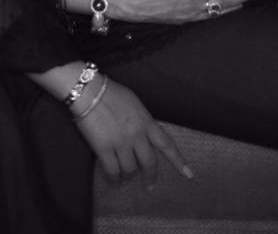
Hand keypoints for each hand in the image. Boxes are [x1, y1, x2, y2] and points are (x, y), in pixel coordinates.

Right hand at [75, 77, 192, 190]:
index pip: (166, 144)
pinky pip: (112, 171)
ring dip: (128, 177)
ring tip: (124, 180)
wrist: (89, 91)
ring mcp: (121, 142)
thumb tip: (143, 135)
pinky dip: (114, 180)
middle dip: (150, 177)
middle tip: (149, 187)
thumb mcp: (134, 103)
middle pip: (149, 163)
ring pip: (130, 170)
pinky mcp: (104, 149)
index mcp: (146, 121)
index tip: (188, 174)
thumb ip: (142, 120)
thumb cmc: (110, 92)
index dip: (178, 161)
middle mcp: (137, 134)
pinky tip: (114, 181)